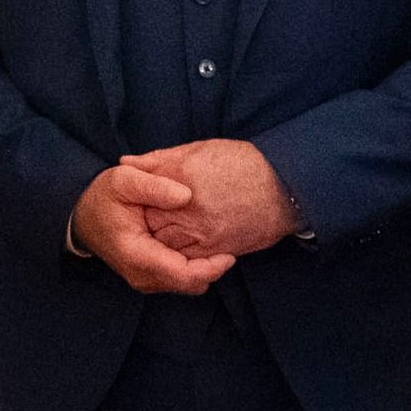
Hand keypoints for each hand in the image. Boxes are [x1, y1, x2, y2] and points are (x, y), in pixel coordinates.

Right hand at [72, 163, 234, 295]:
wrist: (82, 216)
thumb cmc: (104, 197)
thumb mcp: (124, 180)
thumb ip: (154, 185)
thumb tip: (186, 195)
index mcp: (136, 254)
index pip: (182, 275)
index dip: (211, 268)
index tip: (230, 254)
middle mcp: (140, 275)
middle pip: (189, 284)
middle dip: (212, 268)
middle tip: (228, 244)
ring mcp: (144, 280)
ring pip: (187, 285)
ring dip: (204, 269)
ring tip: (216, 244)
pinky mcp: (149, 278)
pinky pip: (180, 280)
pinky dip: (194, 268)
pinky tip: (199, 246)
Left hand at [126, 140, 299, 259]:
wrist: (284, 188)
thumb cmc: (242, 164)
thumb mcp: (199, 151)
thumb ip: (159, 159)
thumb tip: (126, 162)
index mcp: (181, 177)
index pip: (143, 194)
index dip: (135, 199)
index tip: (133, 200)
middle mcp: (188, 208)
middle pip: (149, 222)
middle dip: (144, 222)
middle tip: (139, 221)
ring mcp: (202, 232)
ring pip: (164, 245)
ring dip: (158, 241)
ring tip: (159, 232)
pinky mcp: (215, 250)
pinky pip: (186, 259)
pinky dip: (177, 254)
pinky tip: (178, 243)